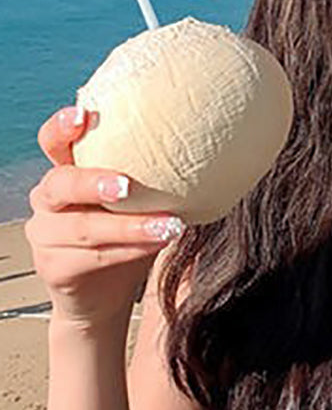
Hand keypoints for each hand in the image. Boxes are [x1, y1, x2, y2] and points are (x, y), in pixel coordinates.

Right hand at [24, 106, 184, 332]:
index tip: (82, 114)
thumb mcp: (136, 198)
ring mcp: (45, 235)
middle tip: (127, 185)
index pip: (52, 141)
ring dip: (130, 226)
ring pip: (83, 228)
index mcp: (66, 170)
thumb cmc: (126, 232)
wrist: (105, 294)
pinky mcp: (54, 268)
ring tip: (170, 225)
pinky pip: (92, 257)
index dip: (61, 127)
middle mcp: (48, 199)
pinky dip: (129, 250)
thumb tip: (208, 139)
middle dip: (92, 182)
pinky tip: (158, 243)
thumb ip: (150, 171)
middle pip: (60, 184)